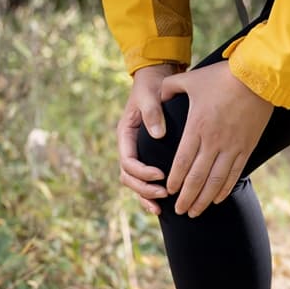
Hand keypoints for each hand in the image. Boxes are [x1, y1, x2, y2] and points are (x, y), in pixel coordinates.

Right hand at [117, 63, 177, 214]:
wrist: (157, 81)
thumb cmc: (152, 87)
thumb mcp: (149, 96)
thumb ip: (152, 112)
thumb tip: (157, 134)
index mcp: (125, 135)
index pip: (128, 161)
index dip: (142, 172)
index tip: (160, 175)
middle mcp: (129, 148)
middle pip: (128, 177)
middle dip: (144, 189)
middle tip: (164, 194)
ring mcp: (137, 154)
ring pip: (134, 184)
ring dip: (145, 197)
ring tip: (161, 208)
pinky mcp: (147, 158)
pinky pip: (144, 181)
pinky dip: (150, 194)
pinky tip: (162, 206)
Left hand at [160, 61, 272, 216]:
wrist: (258, 76)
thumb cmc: (222, 76)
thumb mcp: (190, 79)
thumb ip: (169, 89)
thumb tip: (157, 97)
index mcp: (197, 127)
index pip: (182, 162)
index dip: (175, 180)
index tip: (169, 192)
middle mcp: (214, 141)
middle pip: (197, 177)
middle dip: (186, 197)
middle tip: (179, 211)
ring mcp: (232, 147)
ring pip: (216, 181)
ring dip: (204, 199)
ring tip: (195, 212)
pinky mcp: (247, 147)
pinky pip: (234, 174)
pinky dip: (225, 189)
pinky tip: (217, 199)